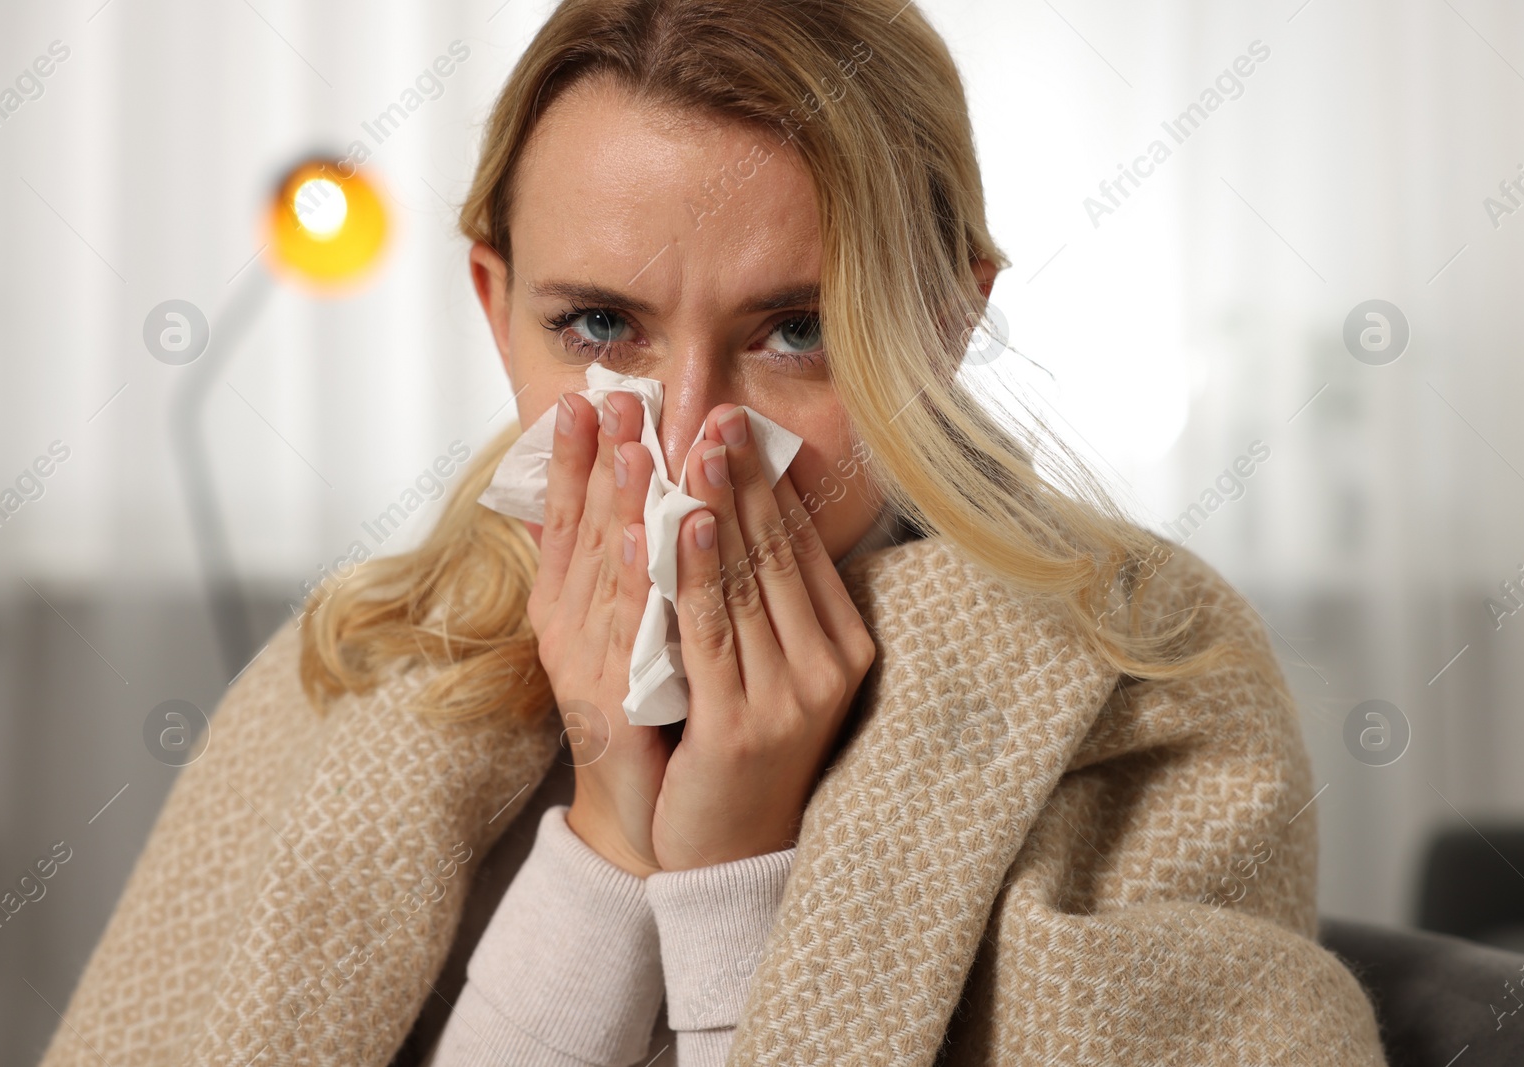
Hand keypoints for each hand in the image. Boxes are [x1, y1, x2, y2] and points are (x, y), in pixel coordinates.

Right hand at [525, 389, 667, 878]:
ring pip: (603, 569)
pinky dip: (634, 578)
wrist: (653, 820)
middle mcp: (567, 628)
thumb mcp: (635, 634)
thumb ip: (628, 572)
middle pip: (582, 529)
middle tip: (616, 396)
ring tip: (632, 445)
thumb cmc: (655, 718)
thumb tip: (633, 502)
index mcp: (569, 606)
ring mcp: (586, 664)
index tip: (589, 394)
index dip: (575, 455)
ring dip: (617, 503)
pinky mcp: (610, 703)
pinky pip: (627, 630)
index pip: (568, 515)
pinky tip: (644, 534)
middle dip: (601, 458)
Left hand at [652, 404, 876, 868]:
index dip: (767, 483)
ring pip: (746, 581)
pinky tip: (680, 520)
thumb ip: (765, 602)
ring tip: (694, 445)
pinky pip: (711, 630)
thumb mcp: (768, 668)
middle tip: (713, 411)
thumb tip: (743, 511)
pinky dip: (693, 570)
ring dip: (714, 505)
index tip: (737, 424)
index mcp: (843, 645)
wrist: (727, 854)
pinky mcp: (746, 726)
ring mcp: (792, 697)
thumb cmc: (739, 750)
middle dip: (740, 478)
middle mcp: (828, 666)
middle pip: (777, 553)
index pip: (802, 548)